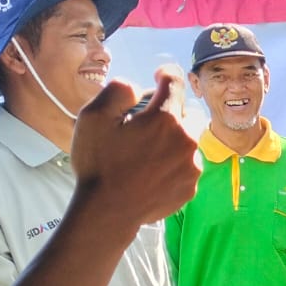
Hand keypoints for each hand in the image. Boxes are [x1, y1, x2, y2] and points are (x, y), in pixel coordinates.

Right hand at [69, 76, 198, 231]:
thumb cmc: (98, 163)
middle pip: (189, 112)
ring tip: (151, 146)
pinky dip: (175, 161)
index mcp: (165, 119)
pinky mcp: (191, 186)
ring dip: (176, 137)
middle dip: (172, 110)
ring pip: (191, 140)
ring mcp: (192, 166)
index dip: (166, 74)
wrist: (107, 211)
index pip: (174, 83)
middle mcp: (186, 140)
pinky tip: (153, 168)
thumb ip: (118, 90)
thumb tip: (136, 87)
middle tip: (150, 118)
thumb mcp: (93, 116)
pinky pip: (188, 165)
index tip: (159, 75)